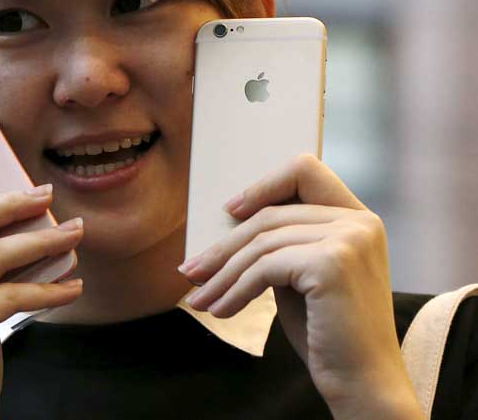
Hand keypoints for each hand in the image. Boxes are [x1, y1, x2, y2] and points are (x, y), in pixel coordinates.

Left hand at [179, 155, 422, 418]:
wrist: (365, 387)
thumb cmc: (330, 335)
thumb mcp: (302, 276)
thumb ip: (282, 244)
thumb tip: (229, 225)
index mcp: (358, 218)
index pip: (305, 171)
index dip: (264, 185)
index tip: (229, 210)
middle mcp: (359, 222)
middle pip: (272, 215)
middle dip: (226, 246)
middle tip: (192, 271)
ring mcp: (349, 239)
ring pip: (263, 242)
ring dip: (224, 273)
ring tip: (201, 299)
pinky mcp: (332, 262)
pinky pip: (265, 267)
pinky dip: (236, 289)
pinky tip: (223, 310)